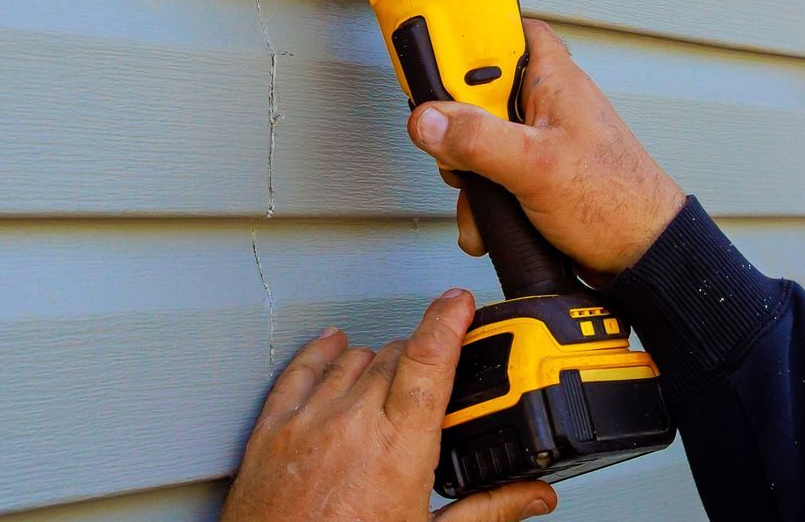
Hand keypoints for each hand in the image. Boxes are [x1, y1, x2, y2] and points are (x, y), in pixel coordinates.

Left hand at [220, 289, 556, 521]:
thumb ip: (486, 510)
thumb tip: (531, 496)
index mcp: (397, 449)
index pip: (429, 360)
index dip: (448, 321)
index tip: (461, 303)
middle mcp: (351, 424)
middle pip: (395, 356)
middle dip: (420, 358)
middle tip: (437, 377)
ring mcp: (308, 422)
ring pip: (352, 359)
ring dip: (378, 360)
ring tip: (393, 377)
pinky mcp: (272, 430)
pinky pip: (299, 369)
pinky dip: (321, 352)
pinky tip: (333, 345)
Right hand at [408, 19, 684, 276]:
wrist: (643, 256)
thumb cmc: (617, 201)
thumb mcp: (535, 165)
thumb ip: (477, 139)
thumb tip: (429, 121)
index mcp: (552, 79)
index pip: (504, 30)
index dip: (469, 40)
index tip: (435, 63)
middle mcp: (544, 103)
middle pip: (479, 91)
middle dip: (458, 126)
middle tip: (458, 148)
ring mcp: (539, 140)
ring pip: (480, 138)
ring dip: (469, 172)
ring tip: (480, 195)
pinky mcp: (535, 173)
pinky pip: (492, 174)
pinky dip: (485, 199)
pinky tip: (489, 221)